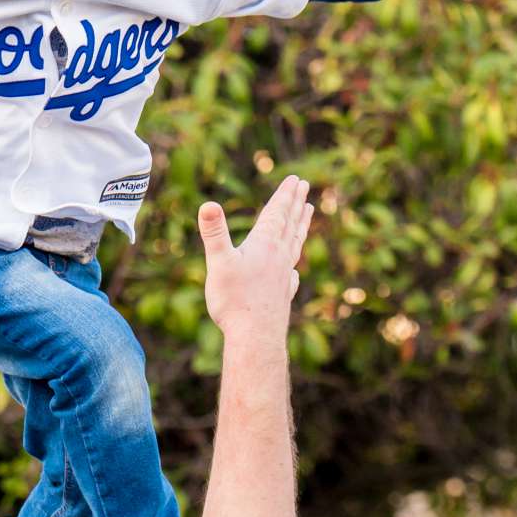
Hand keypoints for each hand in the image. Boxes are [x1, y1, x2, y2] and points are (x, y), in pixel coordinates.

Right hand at [198, 174, 313, 341]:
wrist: (255, 336)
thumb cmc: (235, 300)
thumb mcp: (219, 263)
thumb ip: (214, 233)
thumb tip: (207, 204)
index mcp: (264, 244)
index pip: (277, 213)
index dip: (285, 195)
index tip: (296, 180)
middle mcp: (278, 256)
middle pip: (290, 224)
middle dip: (296, 203)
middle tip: (305, 186)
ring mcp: (283, 275)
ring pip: (295, 243)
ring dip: (301, 226)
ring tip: (308, 212)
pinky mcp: (283, 293)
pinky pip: (291, 272)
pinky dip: (293, 263)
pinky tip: (293, 269)